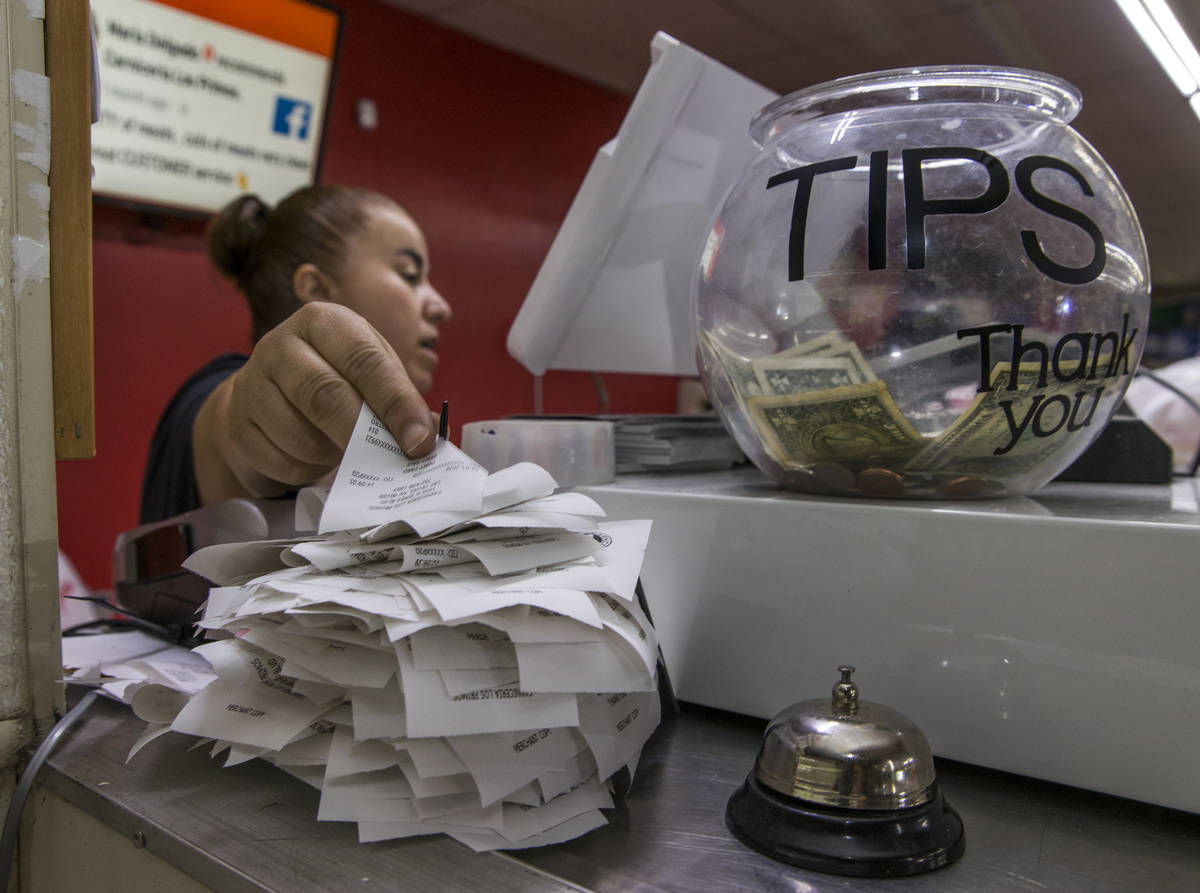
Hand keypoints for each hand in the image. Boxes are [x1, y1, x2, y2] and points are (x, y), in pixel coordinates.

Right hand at [194, 302, 436, 502]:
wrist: (267, 395)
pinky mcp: (238, 422)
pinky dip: (308, 469)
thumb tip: (429, 435)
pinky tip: (316, 459)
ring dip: (333, 454)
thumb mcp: (369, 374)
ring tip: (348, 452)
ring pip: (300, 434)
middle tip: (390, 460)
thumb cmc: (335, 379)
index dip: (396, 403)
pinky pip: (281, 459)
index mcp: (324, 321)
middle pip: (325, 394)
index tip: (419, 441)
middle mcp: (282, 343)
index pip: (364, 360)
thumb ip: (400, 399)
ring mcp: (252, 382)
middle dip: (363, 434)